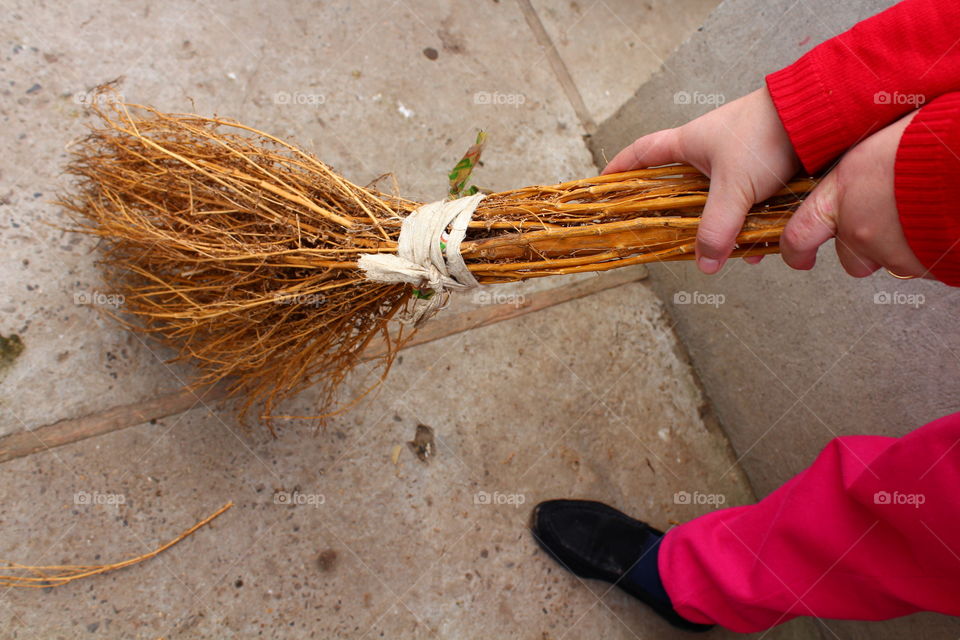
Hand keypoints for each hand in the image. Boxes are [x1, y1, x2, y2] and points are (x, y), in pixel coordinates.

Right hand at [603, 87, 800, 273]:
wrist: (821, 116)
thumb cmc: (766, 136)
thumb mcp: (734, 188)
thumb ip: (717, 228)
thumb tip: (705, 265)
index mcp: (689, 143)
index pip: (642, 153)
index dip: (621, 169)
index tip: (604, 186)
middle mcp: (709, 150)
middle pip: (680, 187)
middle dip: (676, 214)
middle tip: (668, 237)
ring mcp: (738, 160)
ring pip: (718, 201)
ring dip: (721, 227)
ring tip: (727, 253)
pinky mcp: (765, 169)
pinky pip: (748, 204)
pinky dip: (751, 225)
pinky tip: (761, 246)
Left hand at [780, 111, 927, 277]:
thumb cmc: (933, 140)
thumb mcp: (881, 144)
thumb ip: (861, 174)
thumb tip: (860, 176)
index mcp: (843, 191)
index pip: (799, 234)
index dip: (795, 251)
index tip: (798, 256)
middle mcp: (859, 227)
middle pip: (848, 259)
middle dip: (864, 250)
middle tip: (888, 225)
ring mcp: (890, 250)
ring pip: (886, 262)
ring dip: (898, 248)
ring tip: (920, 218)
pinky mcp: (921, 263)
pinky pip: (918, 264)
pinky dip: (925, 250)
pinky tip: (939, 224)